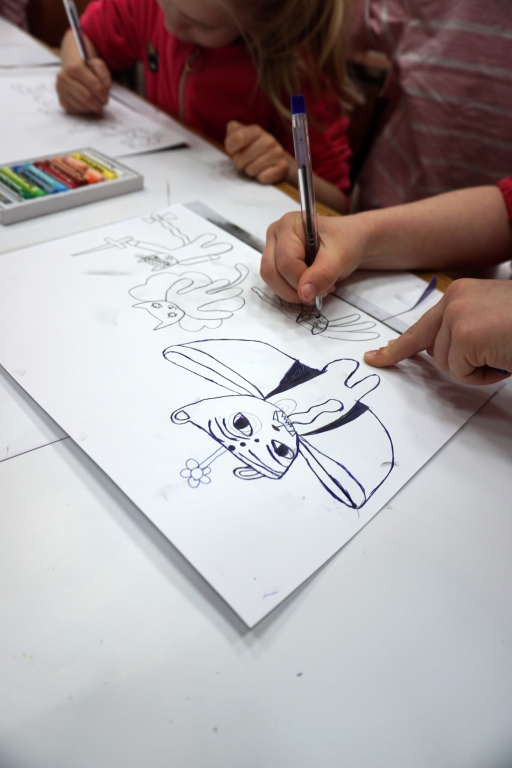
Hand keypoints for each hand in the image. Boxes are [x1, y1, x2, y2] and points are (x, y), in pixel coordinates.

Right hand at [56, 57, 111, 114]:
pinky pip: (77, 111)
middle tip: (103, 103)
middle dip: (98, 103)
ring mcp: (61, 90)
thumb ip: (104, 75)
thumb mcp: (97, 65)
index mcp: (74, 67)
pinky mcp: (61, 101)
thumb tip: (105, 89)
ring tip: (96, 103)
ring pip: (82, 106)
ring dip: (93, 107)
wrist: (70, 69)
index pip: (94, 86)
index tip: (106, 97)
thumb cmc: (86, 67)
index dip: (103, 94)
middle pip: (87, 98)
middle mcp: (64, 78)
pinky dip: (86, 110)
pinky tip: (88, 104)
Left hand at [225, 121, 291, 184]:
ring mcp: (277, 153)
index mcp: (256, 130)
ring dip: (249, 171)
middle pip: (241, 158)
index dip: (231, 148)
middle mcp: (268, 139)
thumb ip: (232, 133)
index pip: (238, 138)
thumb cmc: (252, 149)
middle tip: (245, 161)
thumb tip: (230, 140)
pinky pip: (263, 178)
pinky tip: (263, 172)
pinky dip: (260, 178)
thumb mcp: (240, 136)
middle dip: (239, 163)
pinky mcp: (282, 167)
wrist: (276, 160)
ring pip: (251, 170)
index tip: (233, 150)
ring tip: (254, 166)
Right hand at [261, 212, 364, 303]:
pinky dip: (292, 291)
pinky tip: (311, 287)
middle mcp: (276, 234)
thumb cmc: (346, 241)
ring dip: (292, 292)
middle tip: (320, 292)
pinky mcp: (276, 262)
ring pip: (271, 279)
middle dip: (295, 289)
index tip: (325, 288)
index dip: (302, 280)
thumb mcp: (340, 256)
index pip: (286, 261)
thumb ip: (322, 274)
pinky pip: (276, 283)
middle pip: (271, 271)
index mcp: (289, 225)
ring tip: (317, 289)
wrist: (351, 242)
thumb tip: (304, 293)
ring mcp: (274, 248)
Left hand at [364, 278, 511, 384]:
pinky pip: (461, 372)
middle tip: (428, 356)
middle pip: (429, 347)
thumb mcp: (494, 324)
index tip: (377, 356)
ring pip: (446, 364)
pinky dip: (485, 376)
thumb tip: (439, 352)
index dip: (399, 346)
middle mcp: (455, 298)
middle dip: (446, 360)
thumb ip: (465, 332)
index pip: (422, 325)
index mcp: (462, 293)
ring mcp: (457, 315)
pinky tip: (504, 358)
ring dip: (477, 369)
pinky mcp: (464, 334)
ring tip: (505, 352)